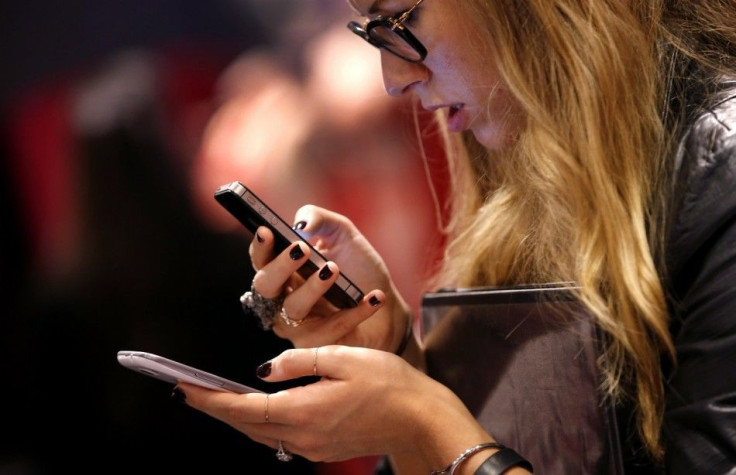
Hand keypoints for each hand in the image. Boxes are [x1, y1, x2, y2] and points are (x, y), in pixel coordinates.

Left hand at [176, 346, 488, 465]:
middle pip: (246, 425)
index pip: (243, 409)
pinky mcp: (323, 447)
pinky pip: (281, 436)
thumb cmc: (388, 383)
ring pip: (262, 433)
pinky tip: (257, 408)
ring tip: (215, 397)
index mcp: (303, 411)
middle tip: (188, 390)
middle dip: (215, 408)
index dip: (209, 400)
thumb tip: (263, 370)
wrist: (419, 419)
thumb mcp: (342, 358)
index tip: (182, 389)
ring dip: (237, 416)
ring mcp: (313, 446)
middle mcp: (302, 436)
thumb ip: (298, 362)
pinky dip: (261, 422)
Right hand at [249, 205, 411, 351]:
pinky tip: (373, 297)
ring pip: (293, 309)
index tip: (267, 230)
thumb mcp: (343, 234)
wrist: (390, 308)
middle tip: (303, 249)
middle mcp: (282, 299)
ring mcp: (297, 326)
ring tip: (334, 269)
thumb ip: (319, 219)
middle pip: (265, 285)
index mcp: (283, 271)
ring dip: (313, 287)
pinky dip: (354, 312)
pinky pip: (331, 330)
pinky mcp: (318, 347)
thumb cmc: (359, 269)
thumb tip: (300, 225)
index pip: (261, 259)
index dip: (260, 247)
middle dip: (281, 266)